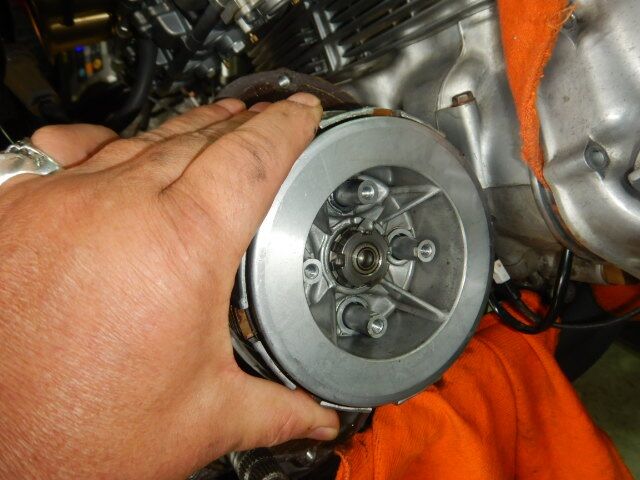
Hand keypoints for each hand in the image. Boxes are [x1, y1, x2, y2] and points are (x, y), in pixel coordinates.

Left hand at [0, 94, 338, 478]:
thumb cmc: (80, 435)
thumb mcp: (204, 420)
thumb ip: (276, 411)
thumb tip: (318, 421)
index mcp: (179, 248)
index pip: (249, 160)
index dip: (284, 127)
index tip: (300, 113)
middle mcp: (117, 208)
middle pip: (198, 138)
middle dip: (243, 125)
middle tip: (267, 118)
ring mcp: (60, 202)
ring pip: (140, 140)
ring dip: (185, 130)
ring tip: (215, 127)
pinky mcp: (17, 210)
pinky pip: (68, 152)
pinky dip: (107, 143)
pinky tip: (120, 141)